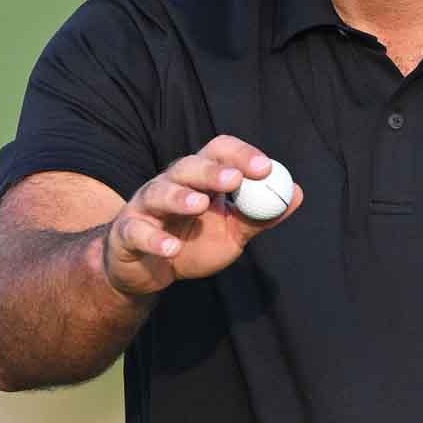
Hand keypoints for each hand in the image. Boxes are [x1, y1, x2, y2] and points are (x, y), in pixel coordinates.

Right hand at [98, 134, 302, 297]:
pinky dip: (154, 240)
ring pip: (159, 192)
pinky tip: (171, 248)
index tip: (264, 168)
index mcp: (198, 178)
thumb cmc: (191, 242)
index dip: (240, 154)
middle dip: (211, 171)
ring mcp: (145, 207)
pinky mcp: (127, 233)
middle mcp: (169, 184)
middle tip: (234, 179)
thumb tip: (296, 193)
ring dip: (180, 197)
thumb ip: (259, 215)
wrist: (147, 271)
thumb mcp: (231, 232)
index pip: (217, 151)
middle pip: (187, 166)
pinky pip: (137, 232)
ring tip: (200, 205)